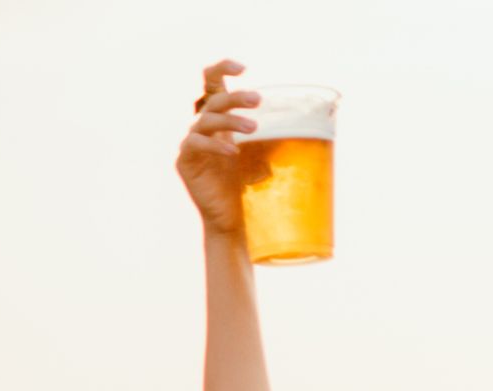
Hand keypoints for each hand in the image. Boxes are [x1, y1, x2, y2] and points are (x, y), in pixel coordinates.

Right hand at [176, 60, 260, 234]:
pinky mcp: (186, 162)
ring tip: (253, 128)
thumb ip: (273, 138)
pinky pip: (195, 145)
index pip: (213, 85)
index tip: (242, 67)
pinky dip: (214, 145)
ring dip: (230, 120)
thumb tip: (307, 123)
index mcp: (220, 121)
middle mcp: (203, 128)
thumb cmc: (250, 188)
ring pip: (206, 121)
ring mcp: (192, 144)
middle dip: (236, 97)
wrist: (235, 220)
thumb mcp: (265, 156)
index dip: (222, 69)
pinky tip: (232, 152)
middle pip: (213, 101)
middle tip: (257, 100)